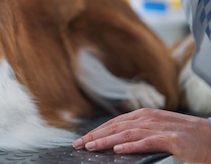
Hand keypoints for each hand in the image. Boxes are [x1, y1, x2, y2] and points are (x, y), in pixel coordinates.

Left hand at [73, 108, 210, 162]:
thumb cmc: (187, 137)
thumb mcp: (159, 132)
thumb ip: (140, 134)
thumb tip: (117, 143)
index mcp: (144, 115)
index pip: (114, 123)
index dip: (96, 131)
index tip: (81, 140)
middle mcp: (149, 118)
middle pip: (116, 127)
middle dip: (95, 136)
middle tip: (79, 144)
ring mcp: (160, 128)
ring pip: (127, 134)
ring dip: (107, 141)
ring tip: (91, 147)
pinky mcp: (172, 139)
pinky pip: (148, 142)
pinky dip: (131, 146)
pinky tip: (118, 151)